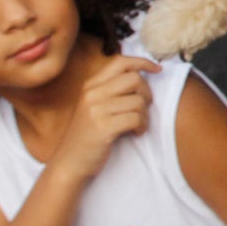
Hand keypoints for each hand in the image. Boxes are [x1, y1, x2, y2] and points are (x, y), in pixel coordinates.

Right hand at [54, 54, 158, 181]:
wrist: (69, 163)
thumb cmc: (87, 136)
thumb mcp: (94, 107)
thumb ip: (112, 90)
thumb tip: (142, 76)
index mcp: (90, 86)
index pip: (120, 62)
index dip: (143, 62)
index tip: (157, 69)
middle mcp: (92, 94)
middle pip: (134, 79)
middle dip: (146, 94)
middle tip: (143, 109)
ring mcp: (96, 110)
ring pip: (138, 101)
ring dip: (145, 115)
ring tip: (138, 125)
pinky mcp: (103, 127)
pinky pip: (136, 118)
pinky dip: (142, 126)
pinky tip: (136, 133)